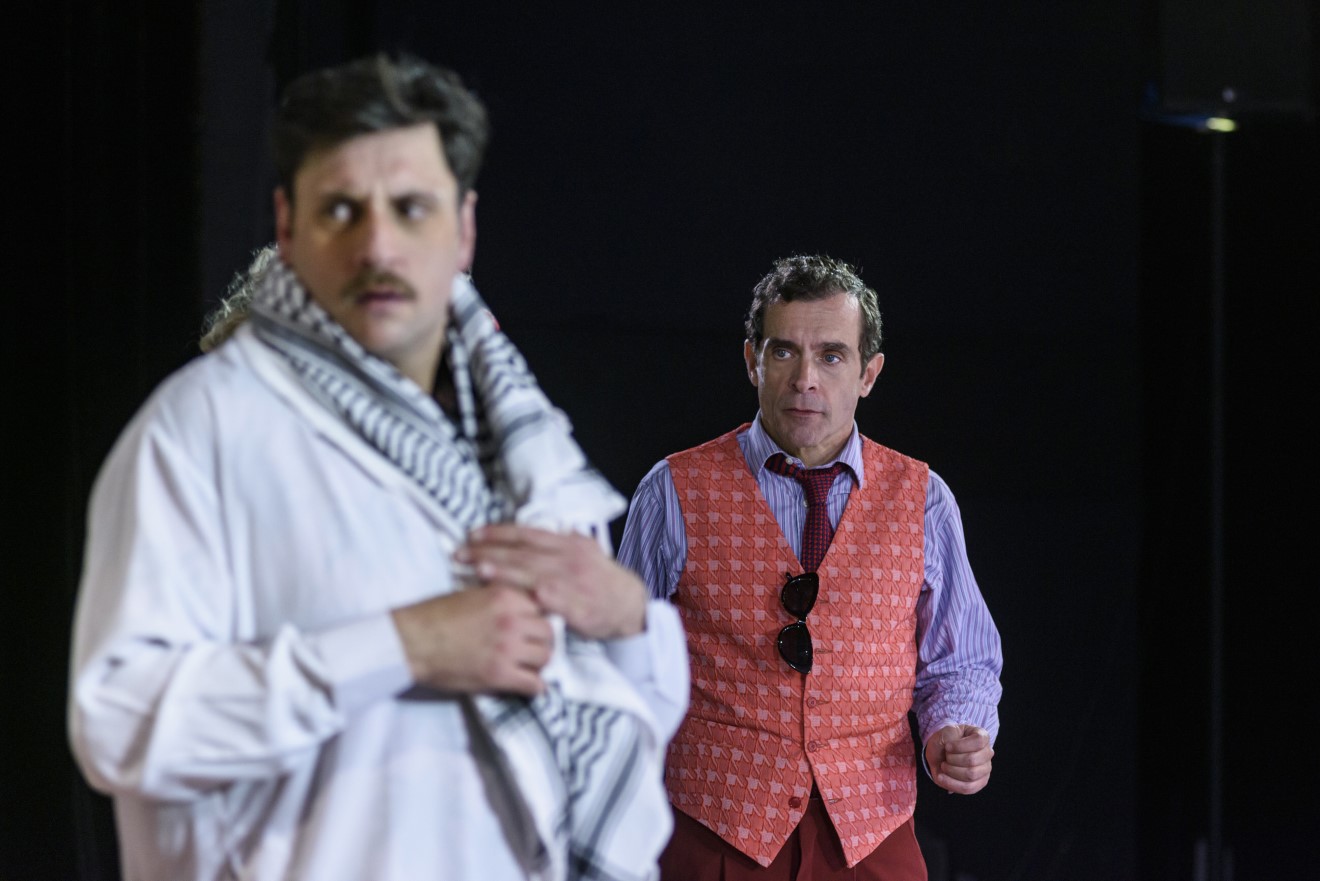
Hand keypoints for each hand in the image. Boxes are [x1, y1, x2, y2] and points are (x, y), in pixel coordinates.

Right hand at [391, 586, 553, 695]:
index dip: (536, 619)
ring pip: (546, 657)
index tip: (531, 628)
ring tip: (529, 667)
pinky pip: (533, 684)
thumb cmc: (434, 616)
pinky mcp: (499, 674)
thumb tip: (519, 608)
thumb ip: (499, 599)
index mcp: (505, 597)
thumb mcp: (472, 593)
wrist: (412, 641)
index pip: (541, 607)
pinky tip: (526, 685)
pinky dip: (533, 687)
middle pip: (548, 632)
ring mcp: (508, 648)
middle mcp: (512, 620)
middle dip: (543, 641)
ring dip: (539, 664)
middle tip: (533, 650)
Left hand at [455, 524, 647, 639]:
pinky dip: (535, 596)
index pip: (526, 534)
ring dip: (504, 572)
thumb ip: (564, 541)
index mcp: (567, 544)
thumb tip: (548, 529)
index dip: (498, 533)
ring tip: (478, 570)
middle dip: (490, 552)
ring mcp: (574, 583)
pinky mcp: (578, 607)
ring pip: (533, 574)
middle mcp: (569, 559)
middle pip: (523, 553)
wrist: (630, 606)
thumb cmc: (603, 580)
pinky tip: (516, 596)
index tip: (473, 534)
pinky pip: (554, 601)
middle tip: (462, 553)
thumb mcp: (587, 551)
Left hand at [925, 724, 993, 794]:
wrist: (939, 754)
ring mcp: (985, 770)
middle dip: (953, 759)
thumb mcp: (946, 731)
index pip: (978, 742)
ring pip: (970, 775)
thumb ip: (952, 736)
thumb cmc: (945, 741)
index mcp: (982, 737)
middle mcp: (987, 753)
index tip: (947, 746)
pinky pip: (968, 788)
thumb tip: (956, 751)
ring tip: (943, 766)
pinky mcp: (979, 784)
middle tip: (945, 756)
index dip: (960, 746)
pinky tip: (941, 777)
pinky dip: (951, 783)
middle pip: (973, 760)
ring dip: (951, 771)